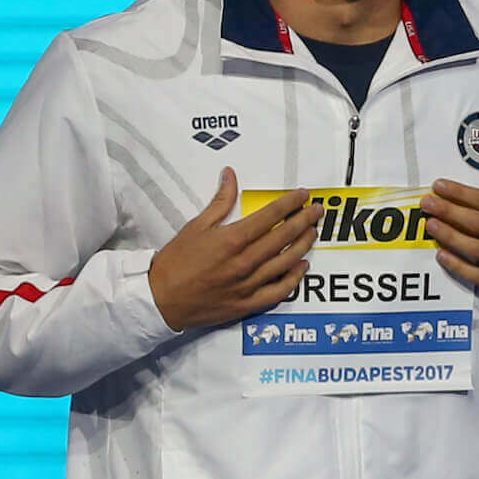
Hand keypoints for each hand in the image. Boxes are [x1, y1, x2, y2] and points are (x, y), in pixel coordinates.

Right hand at [148, 168, 319, 331]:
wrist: (160, 299)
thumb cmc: (176, 262)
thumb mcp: (196, 226)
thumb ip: (220, 202)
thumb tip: (231, 175)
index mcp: (233, 239)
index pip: (271, 216)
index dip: (290, 203)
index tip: (303, 195)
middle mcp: (245, 261)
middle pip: (285, 237)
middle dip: (305, 220)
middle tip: (318, 210)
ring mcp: (249, 284)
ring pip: (287, 262)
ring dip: (304, 245)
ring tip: (314, 233)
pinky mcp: (249, 304)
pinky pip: (280, 291)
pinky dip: (294, 278)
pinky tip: (303, 266)